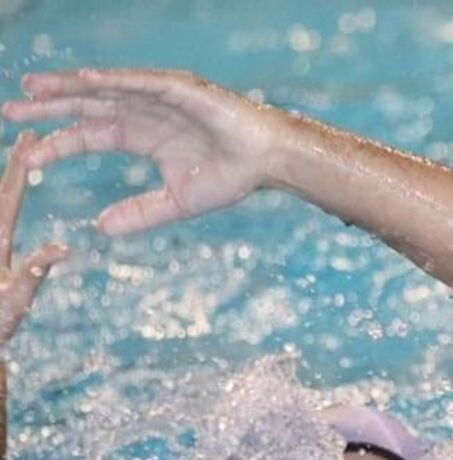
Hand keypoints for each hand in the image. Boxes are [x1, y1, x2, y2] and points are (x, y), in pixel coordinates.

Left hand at [0, 132, 67, 345]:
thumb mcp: (18, 299)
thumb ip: (36, 271)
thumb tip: (63, 246)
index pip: (10, 196)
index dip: (20, 167)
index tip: (30, 140)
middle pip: (2, 192)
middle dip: (14, 162)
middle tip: (26, 134)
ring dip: (8, 179)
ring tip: (18, 157)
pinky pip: (0, 222)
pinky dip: (5, 203)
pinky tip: (9, 196)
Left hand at [2, 68, 281, 234]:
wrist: (267, 161)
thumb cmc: (229, 177)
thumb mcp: (176, 202)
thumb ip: (139, 213)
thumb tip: (99, 228)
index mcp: (141, 136)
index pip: (88, 136)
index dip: (58, 145)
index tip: (26, 158)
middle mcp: (144, 112)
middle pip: (87, 106)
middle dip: (49, 107)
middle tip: (10, 111)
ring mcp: (160, 97)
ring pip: (105, 88)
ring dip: (69, 86)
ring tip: (34, 86)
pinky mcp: (181, 89)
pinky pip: (140, 82)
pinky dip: (113, 79)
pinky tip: (85, 79)